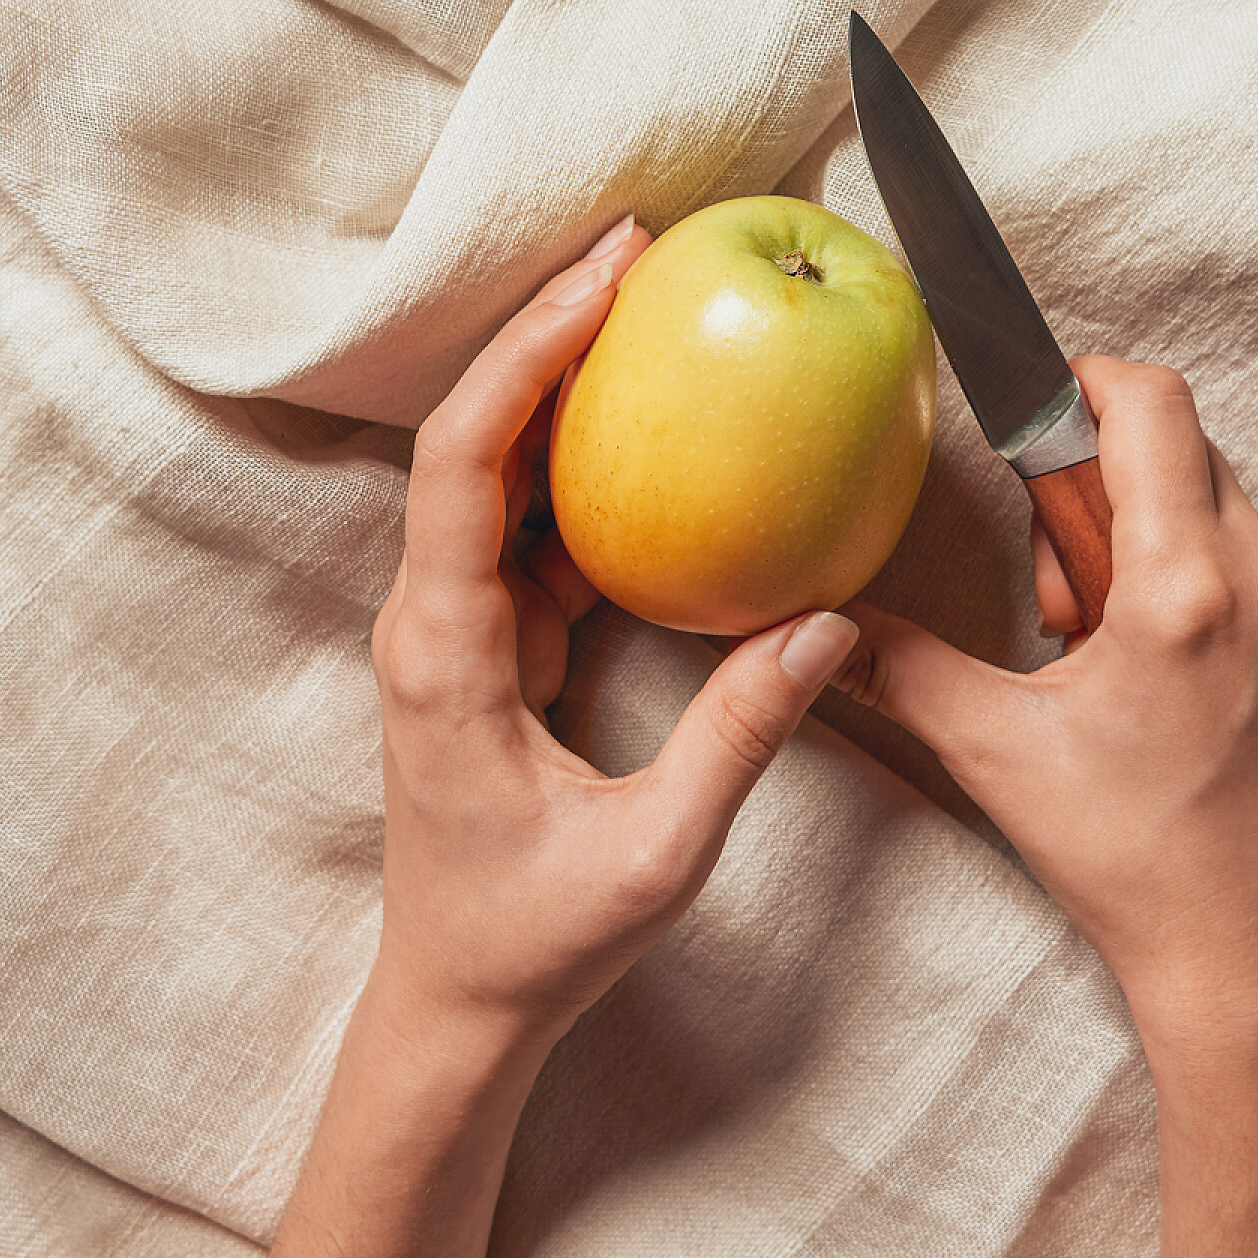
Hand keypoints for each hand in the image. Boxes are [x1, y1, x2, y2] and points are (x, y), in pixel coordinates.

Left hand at [364, 217, 858, 1068]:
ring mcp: (455, 627)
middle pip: (473, 435)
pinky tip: (662, 427)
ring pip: (499, 471)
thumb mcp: (655, 852)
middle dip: (547, 331)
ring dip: (565, 385)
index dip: (526, 353)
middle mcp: (431, 618)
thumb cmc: (535, 941)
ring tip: (653, 305)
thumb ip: (739, 736)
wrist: (456, 1009)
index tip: (603, 279)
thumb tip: (826, 624)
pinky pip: (535, 525)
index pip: (463, 460)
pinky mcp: (489, 643)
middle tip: (639, 248)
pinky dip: (590, 464)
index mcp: (443, 650)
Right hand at [829, 358, 1257, 1070]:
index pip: (1150, 402)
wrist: (1256, 966)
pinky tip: (1183, 682)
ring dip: (1163, 545)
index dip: (1085, 386)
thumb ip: (904, 665)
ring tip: (1122, 655)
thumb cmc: (1132, 865)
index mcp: (1186, 589)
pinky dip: (1220, 590)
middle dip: (1108, 494)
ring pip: (1229, 510)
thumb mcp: (998, 753)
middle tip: (1067, 600)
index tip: (1042, 422)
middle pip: (1183, 454)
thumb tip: (813, 623)